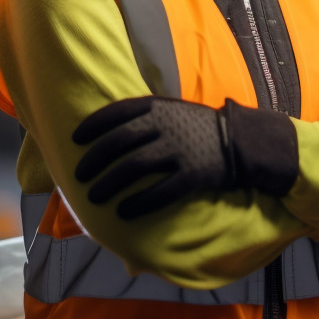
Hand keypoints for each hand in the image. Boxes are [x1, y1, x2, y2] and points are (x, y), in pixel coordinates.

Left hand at [73, 96, 297, 218]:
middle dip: (95, 159)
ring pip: (134, 167)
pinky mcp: (193, 174)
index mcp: (160, 107)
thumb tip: (110, 132)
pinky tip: (124, 212)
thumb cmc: (200, 127)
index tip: (76, 139)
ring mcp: (180, 150)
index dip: (93, 125)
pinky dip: (139, 203)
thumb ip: (146, 117)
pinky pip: (160, 191)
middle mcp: (167, 126)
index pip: (118, 112)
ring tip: (94, 197)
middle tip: (80, 176)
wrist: (242, 141)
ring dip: (110, 184)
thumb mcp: (174, 110)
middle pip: (120, 142)